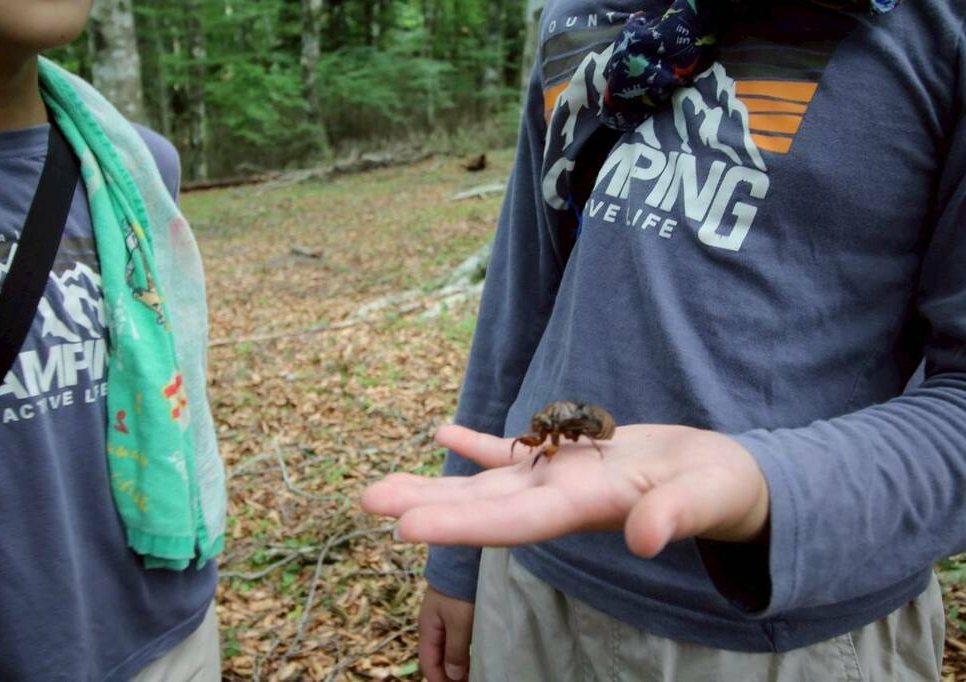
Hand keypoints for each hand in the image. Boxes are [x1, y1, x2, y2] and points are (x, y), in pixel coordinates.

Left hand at [362, 424, 768, 556]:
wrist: (725, 481)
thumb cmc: (722, 491)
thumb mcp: (706, 497)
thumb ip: (675, 516)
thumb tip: (646, 539)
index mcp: (587, 509)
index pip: (513, 523)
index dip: (460, 525)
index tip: (405, 528)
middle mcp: (562, 500)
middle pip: (484, 507)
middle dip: (427, 506)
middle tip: (367, 500)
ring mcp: (562, 481)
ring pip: (488, 482)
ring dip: (437, 482)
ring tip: (383, 483)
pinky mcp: (571, 460)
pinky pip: (516, 450)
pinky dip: (479, 443)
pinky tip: (444, 432)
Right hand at [418, 585, 473, 681]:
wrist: (465, 558)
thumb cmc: (460, 591)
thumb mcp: (459, 623)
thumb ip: (455, 651)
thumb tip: (453, 676)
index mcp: (427, 628)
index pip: (428, 663)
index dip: (439, 680)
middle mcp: (433, 624)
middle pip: (437, 657)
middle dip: (449, 674)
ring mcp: (444, 616)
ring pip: (448, 647)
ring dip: (458, 663)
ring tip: (473, 673)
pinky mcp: (456, 610)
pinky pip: (456, 637)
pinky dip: (463, 650)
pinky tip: (476, 655)